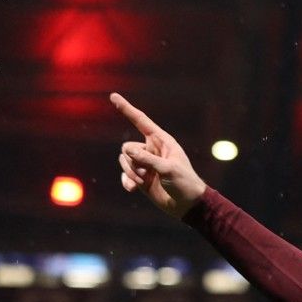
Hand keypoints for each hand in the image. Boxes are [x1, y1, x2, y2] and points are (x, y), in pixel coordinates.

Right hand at [110, 93, 207, 218]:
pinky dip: (127, 181)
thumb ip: (147, 159)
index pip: (141, 121)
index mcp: (162, 141)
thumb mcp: (168, 169)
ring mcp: (145, 163)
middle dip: (132, 161)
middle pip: (127, 147)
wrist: (187, 205)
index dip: (127, 109)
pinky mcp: (141, 177)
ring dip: (131, 172)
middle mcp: (152, 150)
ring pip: (124, 160)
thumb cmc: (185, 183)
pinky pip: (125, 174)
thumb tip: (126, 151)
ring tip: (143, 182)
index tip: (113, 96)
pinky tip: (133, 189)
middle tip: (146, 174)